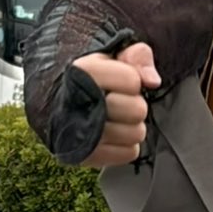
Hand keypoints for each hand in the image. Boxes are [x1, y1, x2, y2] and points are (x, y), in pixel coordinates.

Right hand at [70, 41, 159, 166]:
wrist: (60, 105)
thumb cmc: (93, 79)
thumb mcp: (113, 54)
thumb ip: (137, 56)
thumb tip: (152, 81)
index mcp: (84, 72)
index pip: (132, 80)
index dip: (133, 80)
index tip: (120, 81)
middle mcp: (80, 104)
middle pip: (137, 110)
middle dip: (134, 105)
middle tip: (120, 102)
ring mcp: (83, 134)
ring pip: (136, 133)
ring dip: (131, 127)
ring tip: (116, 120)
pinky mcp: (88, 157)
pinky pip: (129, 153)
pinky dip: (125, 146)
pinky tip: (112, 135)